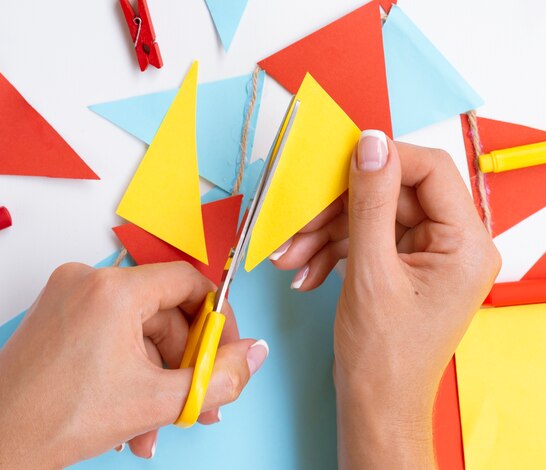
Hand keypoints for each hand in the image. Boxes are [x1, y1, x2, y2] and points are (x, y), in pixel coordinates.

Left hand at [0, 262, 267, 468]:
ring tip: (160, 422)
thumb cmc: (57, 420)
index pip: (187, 281)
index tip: (226, 349)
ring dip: (156, 377)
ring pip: (137, 331)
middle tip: (200, 397)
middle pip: (163, 312)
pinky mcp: (57, 316)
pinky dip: (129, 370)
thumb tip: (253, 356)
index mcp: (113, 289)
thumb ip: (219, 377)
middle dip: (185, 362)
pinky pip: (111, 335)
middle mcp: (87, 282)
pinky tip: (133, 413)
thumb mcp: (156, 401)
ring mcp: (68, 297)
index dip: (217, 318)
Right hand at [271, 131, 499, 466]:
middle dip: (337, 210)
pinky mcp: (403, 265)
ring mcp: (427, 255)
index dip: (384, 159)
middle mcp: (453, 245)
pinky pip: (365, 239)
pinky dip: (332, 250)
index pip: (430, 171)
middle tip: (298, 223)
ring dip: (325, 233)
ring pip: (371, 217)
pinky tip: (305, 271)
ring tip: (289, 257)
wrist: (375, 406)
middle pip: (392, 195)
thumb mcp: (370, 273)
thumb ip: (369, 204)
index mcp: (466, 245)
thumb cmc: (383, 357)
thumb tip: (371, 144)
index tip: (339, 161)